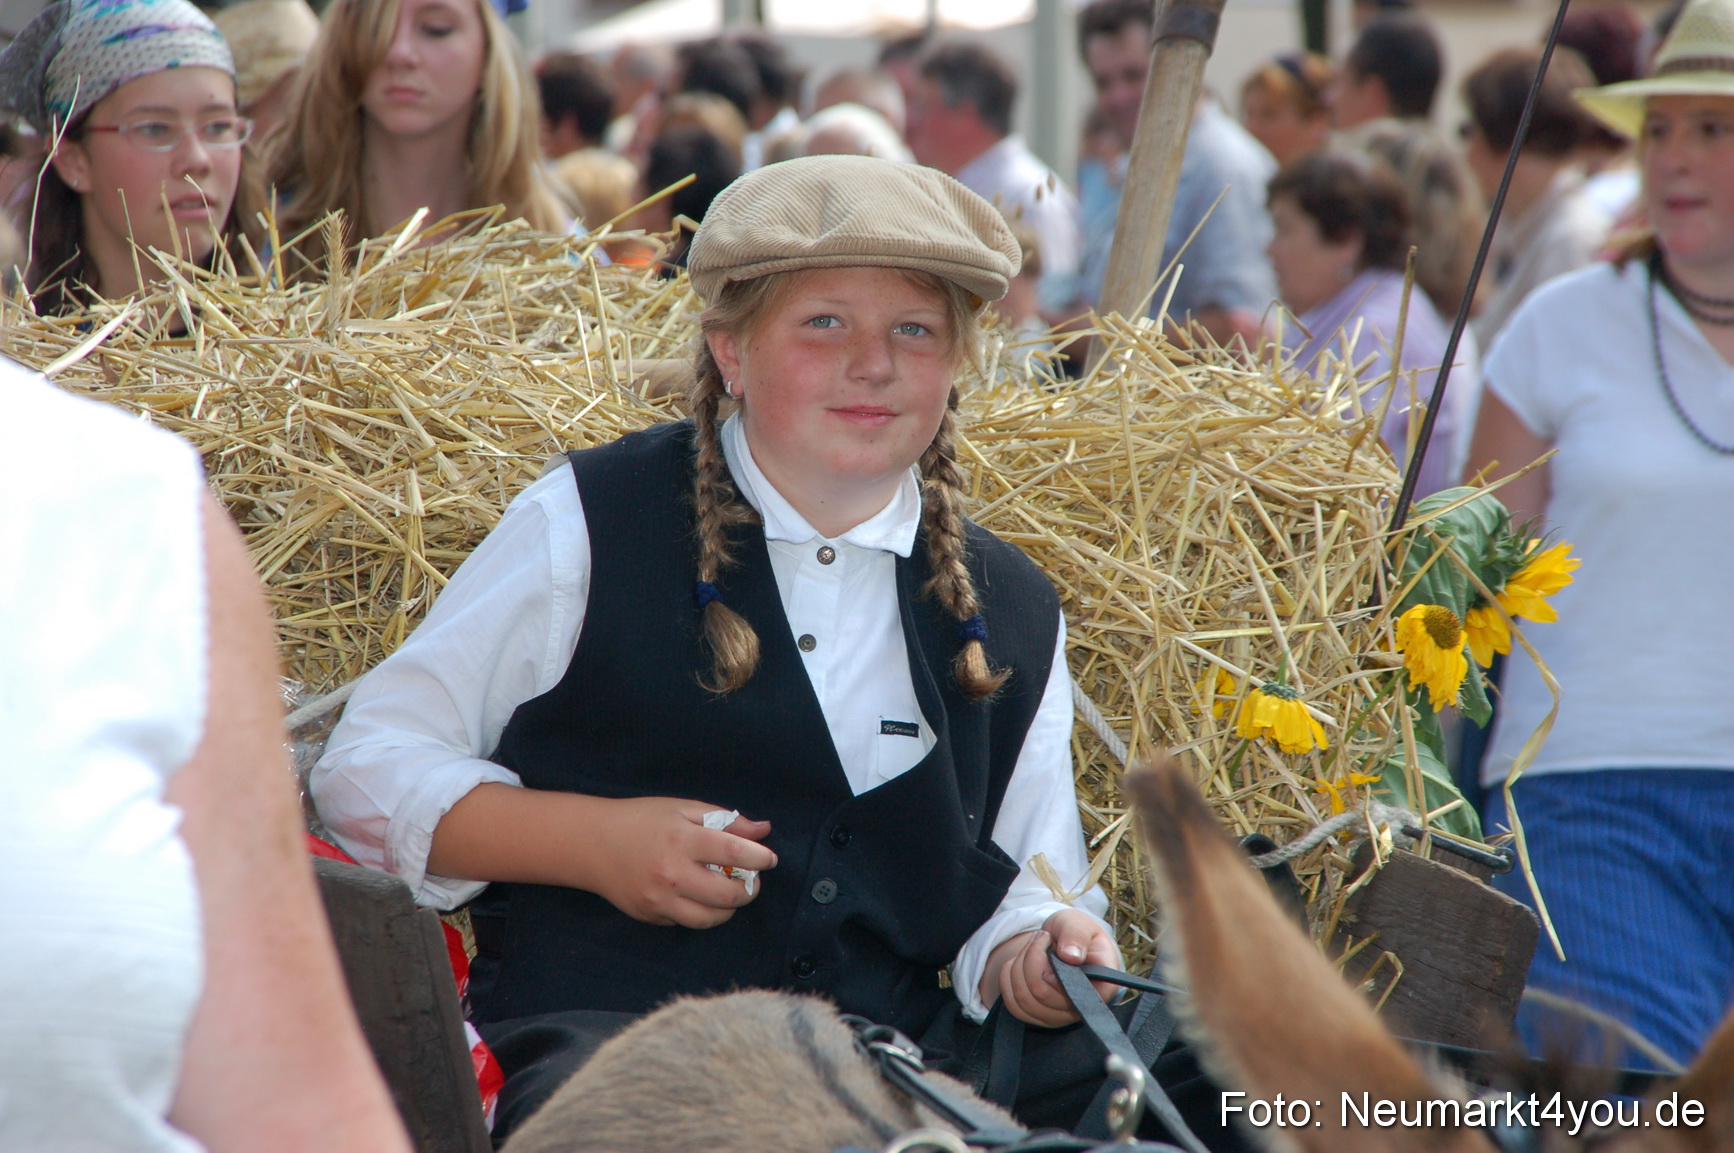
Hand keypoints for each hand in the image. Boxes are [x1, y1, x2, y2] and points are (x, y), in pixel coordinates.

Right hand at [586, 798, 776, 928]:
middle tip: (751, 880)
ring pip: (711, 918)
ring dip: (729, 908)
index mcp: (681, 839)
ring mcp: (659, 900)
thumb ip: (725, 820)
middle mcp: (671, 873)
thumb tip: (763, 830)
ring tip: (729, 892)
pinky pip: (687, 922)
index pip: (733, 851)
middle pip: (728, 895)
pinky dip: (701, 912)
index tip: (769, 859)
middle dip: (749, 890)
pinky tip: (698, 895)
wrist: (592, 843)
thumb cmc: (641, 820)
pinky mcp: (650, 916)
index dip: (759, 857)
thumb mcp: (682, 808)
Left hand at [982, 909, 1119, 1027]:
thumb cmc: (1074, 933)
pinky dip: (1009, 978)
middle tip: (1041, 937)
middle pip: (1041, 993)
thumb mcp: (1078, 923)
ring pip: (1024, 999)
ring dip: (1019, 966)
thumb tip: (1071, 956)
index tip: (1049, 943)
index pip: (1074, 993)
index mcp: (1102, 987)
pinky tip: (1020, 962)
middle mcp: (1081, 1009)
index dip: (1053, 970)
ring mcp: (1059, 1017)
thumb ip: (1076, 935)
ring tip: (1032, 947)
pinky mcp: (1039, 1017)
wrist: (1061, 941)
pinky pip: (1012, 1004)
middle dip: (1031, 957)